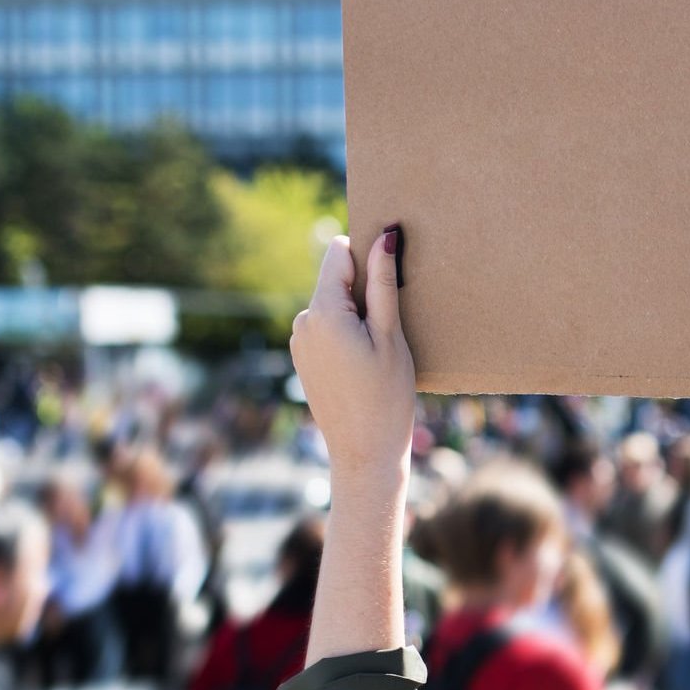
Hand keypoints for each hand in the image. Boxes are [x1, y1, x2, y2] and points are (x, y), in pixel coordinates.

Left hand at [292, 228, 416, 491]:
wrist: (364, 453)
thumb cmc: (386, 397)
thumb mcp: (390, 336)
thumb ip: (383, 283)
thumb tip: (385, 235)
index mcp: (323, 312)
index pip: (339, 253)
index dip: (367, 257)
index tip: (389, 281)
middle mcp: (302, 321)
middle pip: (335, 280)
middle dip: (363, 291)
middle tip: (389, 329)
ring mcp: (299, 341)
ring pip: (332, 306)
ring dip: (356, 315)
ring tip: (378, 352)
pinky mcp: (303, 358)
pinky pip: (326, 328)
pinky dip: (346, 334)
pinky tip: (363, 365)